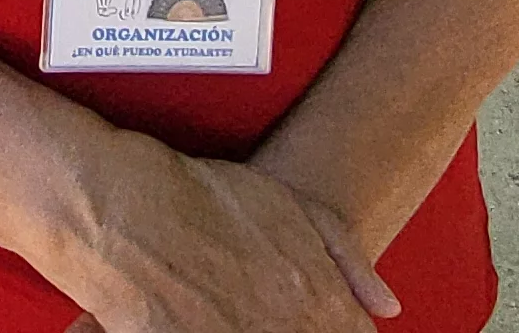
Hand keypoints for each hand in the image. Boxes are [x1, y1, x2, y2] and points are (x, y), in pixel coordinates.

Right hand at [47, 144, 396, 332]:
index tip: (319, 321)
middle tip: (264, 313)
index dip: (339, 329)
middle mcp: (287, 330)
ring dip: (257, 331)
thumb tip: (388, 309)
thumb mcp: (296, 208)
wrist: (130, 206)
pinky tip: (209, 323)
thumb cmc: (210, 198)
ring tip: (236, 315)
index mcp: (320, 303)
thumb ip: (349, 261)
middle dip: (297, 329)